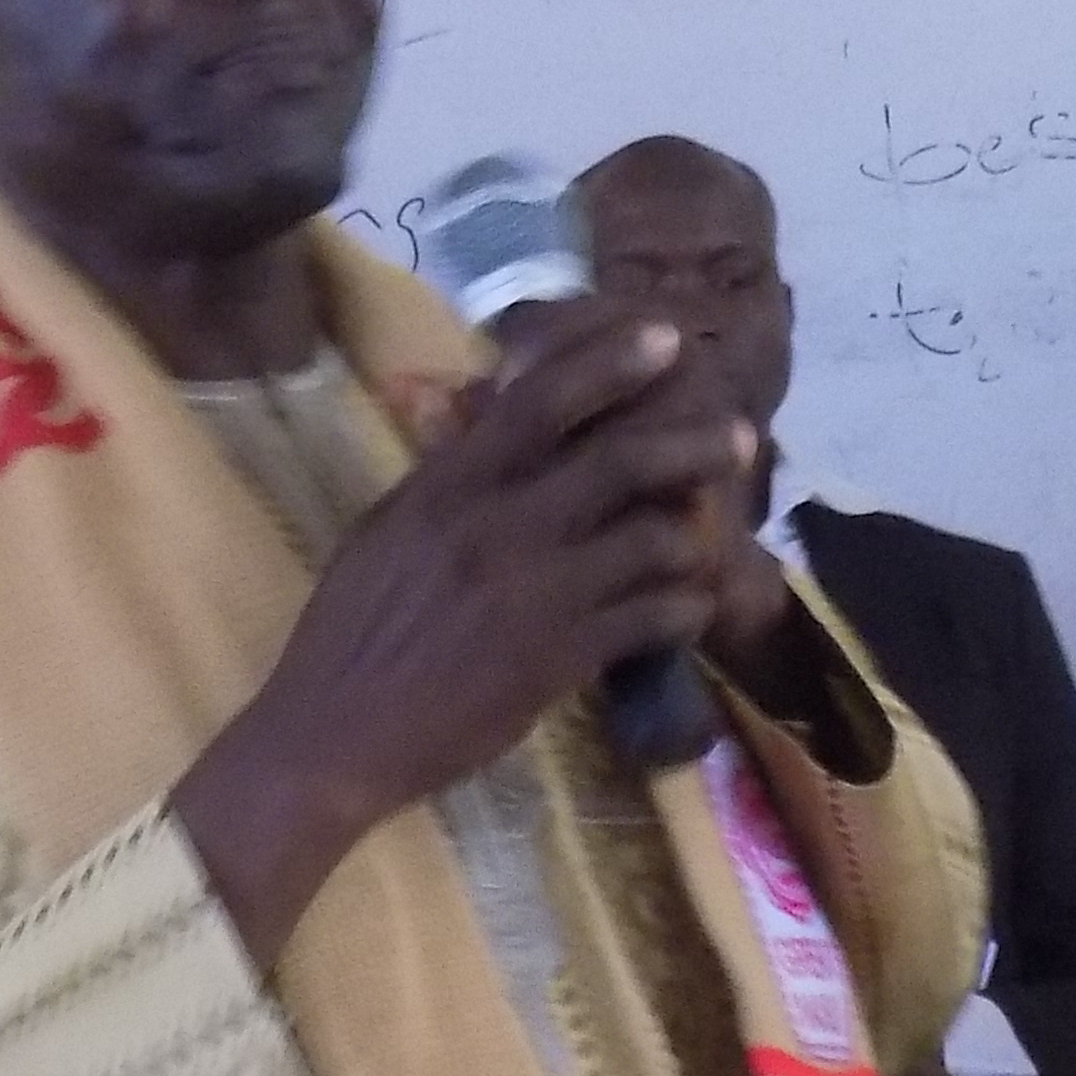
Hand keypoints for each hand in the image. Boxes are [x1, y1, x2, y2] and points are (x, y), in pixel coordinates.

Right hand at [178, 312, 753, 959]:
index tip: (666, 341)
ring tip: (705, 544)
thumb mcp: (385, 532)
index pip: (540, 401)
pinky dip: (683, 609)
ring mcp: (535, 593)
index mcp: (447, 486)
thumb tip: (488, 421)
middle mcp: (498, 526)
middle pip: (621, 461)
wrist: (335, 734)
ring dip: (692, 538)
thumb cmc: (351, 630)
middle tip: (740, 437)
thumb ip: (445, 478)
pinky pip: (651, 618)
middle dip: (692, 443)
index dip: (611, 365)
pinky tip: (688, 611)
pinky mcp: (559, 659)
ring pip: (652, 541)